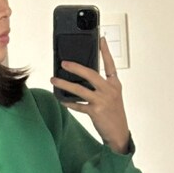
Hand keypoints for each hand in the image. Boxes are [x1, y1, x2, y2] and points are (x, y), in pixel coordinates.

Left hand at [51, 36, 130, 152]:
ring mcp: (102, 101)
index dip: (105, 51)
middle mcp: (109, 90)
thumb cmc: (114, 114)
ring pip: (80, 89)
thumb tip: (83, 78)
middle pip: (91, 74)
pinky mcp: (95, 112)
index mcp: (115, 84)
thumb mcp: (112, 96)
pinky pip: (78, 105)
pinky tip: (62, 100)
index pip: (110, 64)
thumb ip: (102, 86)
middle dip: (76, 67)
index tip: (101, 39)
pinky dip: (69, 102)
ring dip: (65, 84)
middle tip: (64, 63)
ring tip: (54, 80)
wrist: (119, 133)